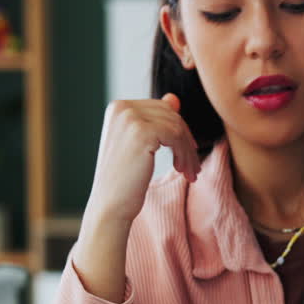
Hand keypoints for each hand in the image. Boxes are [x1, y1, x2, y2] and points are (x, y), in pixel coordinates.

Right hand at [84, 94, 200, 228]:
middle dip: (186, 140)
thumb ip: (155, 119)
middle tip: (193, 166)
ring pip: (176, 126)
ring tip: (190, 172)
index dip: (179, 130)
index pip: (161, 108)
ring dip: (188, 151)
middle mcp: (121, 108)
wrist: (110, 205)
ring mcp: (130, 117)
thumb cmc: (124, 179)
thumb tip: (174, 98)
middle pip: (170, 114)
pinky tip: (182, 171)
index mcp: (118, 107)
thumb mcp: (139, 144)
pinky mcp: (142, 131)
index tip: (188, 152)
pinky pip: (176, 136)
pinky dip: (184, 154)